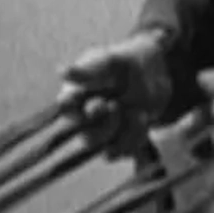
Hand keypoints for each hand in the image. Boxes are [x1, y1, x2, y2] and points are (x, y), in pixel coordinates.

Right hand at [59, 31, 171, 158]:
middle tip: (116, 105)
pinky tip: (143, 118)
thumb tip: (61, 71)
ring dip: (123, 132)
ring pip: (104, 146)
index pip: (67, 108)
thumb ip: (90, 70)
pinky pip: (123, 151)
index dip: (77, 111)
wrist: (152, 72)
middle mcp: (85, 117)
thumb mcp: (111, 61)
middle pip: (87, 136)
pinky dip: (136, 137)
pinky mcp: (120, 139)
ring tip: (138, 113)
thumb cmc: (124, 64)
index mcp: (76, 96)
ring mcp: (103, 131)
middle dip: (105, 124)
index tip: (98, 102)